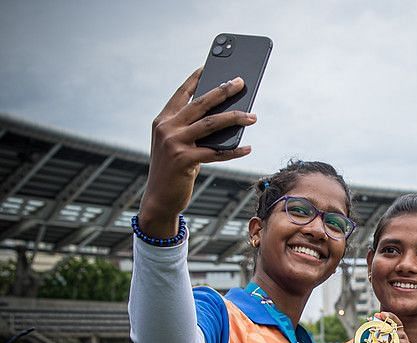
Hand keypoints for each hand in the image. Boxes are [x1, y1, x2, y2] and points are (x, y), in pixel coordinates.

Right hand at [138, 68, 256, 236]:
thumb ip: (194, 131)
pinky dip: (234, 151)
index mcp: (163, 120)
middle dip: (223, 90)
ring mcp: (174, 143)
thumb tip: (227, 120)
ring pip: (211, 124)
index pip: (181, 93)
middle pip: (200, 103)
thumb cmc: (173, 169)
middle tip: (241, 83)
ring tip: (253, 116)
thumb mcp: (178, 145)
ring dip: (235, 118)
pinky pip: (216, 152)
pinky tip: (248, 148)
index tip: (211, 65)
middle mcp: (166, 128)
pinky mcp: (184, 160)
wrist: (159, 198)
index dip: (196, 78)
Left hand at [370, 312, 416, 342]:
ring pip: (401, 334)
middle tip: (383, 315)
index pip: (387, 329)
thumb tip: (379, 327)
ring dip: (392, 334)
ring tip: (385, 339)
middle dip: (390, 319)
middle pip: (396, 327)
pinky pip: (406, 342)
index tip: (376, 315)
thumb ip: (379, 340)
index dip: (383, 321)